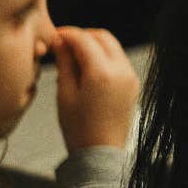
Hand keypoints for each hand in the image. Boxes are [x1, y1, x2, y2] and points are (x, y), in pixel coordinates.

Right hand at [54, 26, 138, 149]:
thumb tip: (60, 42)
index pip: (84, 40)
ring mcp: (130, 76)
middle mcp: (121, 70)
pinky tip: (87, 70)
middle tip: (63, 45)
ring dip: (94, 46)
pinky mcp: (133, 83)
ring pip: (112, 47)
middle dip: (82, 36)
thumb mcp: (65, 94)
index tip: (54, 36)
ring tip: (72, 59)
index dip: (67, 34)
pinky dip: (103, 57)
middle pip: (103, 37)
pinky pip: (118, 60)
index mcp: (102, 73)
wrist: (101, 153)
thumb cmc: (79, 128)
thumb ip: (64, 64)